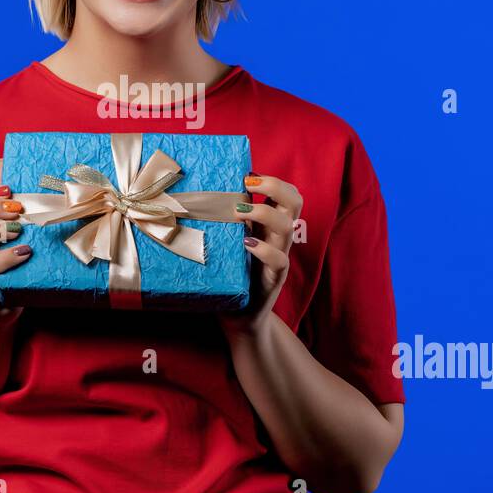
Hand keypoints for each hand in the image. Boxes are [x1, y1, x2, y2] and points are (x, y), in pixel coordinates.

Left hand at [219, 171, 300, 337]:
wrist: (237, 315)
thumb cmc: (228, 273)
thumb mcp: (227, 240)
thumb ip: (224, 220)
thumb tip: (198, 194)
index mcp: (269, 225)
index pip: (287, 194)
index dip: (273, 180)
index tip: (247, 176)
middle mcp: (278, 237)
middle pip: (295, 202)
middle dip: (275, 186)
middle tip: (248, 184)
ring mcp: (278, 257)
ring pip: (288, 226)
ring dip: (263, 213)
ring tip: (239, 212)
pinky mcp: (274, 278)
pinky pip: (279, 260)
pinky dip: (264, 249)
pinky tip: (246, 244)